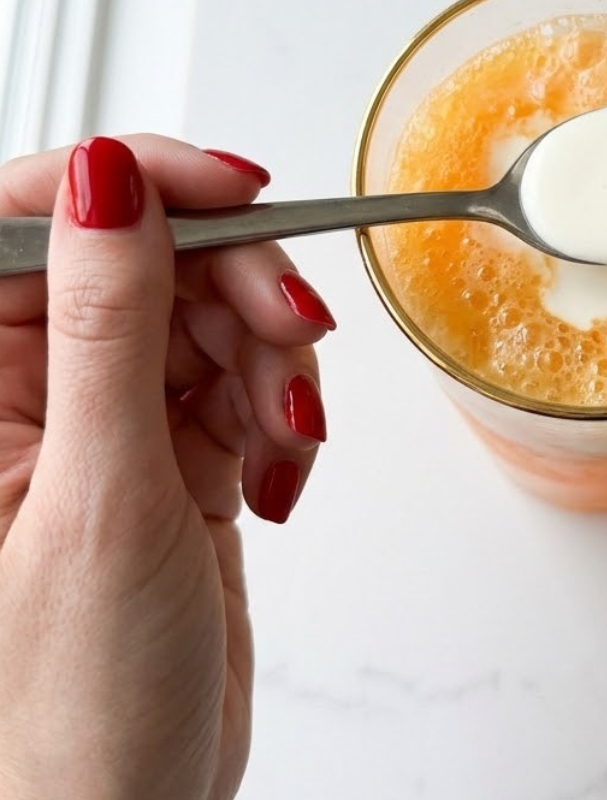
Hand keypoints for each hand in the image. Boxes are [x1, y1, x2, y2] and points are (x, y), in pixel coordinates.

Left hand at [0, 137, 335, 799]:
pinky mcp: (174, 451)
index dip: (138, 184)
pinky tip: (280, 471)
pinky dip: (282, 410)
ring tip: (288, 435)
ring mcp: (107, 418)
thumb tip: (107, 182)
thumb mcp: (100, 495)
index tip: (234, 192)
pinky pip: (245, 377)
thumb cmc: (68, 705)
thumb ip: (109, 327)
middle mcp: (31, 388)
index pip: (35, 219)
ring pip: (213, 314)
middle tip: (294, 332)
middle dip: (239, 286)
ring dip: (273, 361)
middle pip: (153, 259)